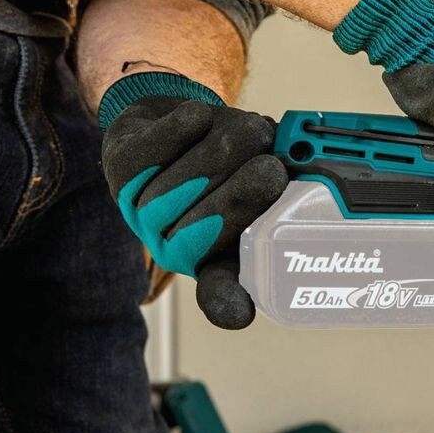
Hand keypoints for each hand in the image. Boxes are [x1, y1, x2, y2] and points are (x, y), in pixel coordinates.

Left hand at [99, 75, 287, 328]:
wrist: (180, 124)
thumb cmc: (230, 167)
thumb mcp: (266, 190)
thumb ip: (284, 210)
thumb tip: (313, 216)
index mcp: (212, 258)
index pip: (219, 287)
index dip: (226, 302)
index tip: (241, 315)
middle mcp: (173, 242)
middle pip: (207, 220)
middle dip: (244, 191)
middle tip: (273, 168)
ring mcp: (140, 207)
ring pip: (187, 179)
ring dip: (225, 147)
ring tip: (248, 133)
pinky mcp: (120, 165)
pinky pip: (153, 150)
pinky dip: (181, 128)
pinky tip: (201, 117)